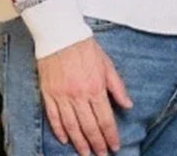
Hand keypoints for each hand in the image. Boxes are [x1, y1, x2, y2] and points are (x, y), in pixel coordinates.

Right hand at [37, 37, 132, 155]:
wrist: (60, 33)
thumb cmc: (84, 46)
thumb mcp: (107, 63)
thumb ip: (117, 86)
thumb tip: (128, 104)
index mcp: (95, 87)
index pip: (105, 119)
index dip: (110, 135)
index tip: (114, 145)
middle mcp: (78, 95)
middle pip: (89, 127)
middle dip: (97, 144)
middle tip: (102, 154)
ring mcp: (62, 95)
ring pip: (71, 126)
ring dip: (79, 142)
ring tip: (85, 152)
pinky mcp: (48, 93)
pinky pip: (53, 117)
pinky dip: (59, 131)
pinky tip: (65, 140)